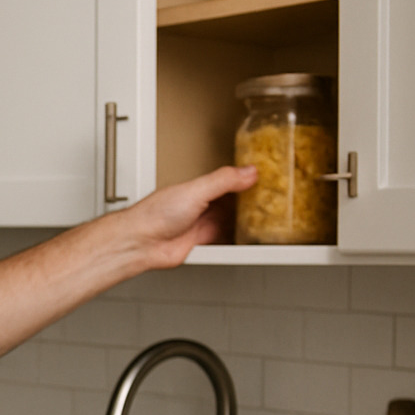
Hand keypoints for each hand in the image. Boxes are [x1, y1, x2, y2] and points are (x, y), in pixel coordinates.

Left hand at [120, 164, 257, 268]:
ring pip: (230, 218)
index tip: (265, 175)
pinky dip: (237, 236)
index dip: (244, 178)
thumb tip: (248, 171)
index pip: (227, 179)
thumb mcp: (195, 190)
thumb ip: (223, 181)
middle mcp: (199, 204)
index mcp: (197, 187)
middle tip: (273, 196)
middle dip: (248, 198)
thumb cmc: (154, 215)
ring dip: (245, 218)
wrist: (141, 243)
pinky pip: (225, 237)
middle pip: (231, 200)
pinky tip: (248, 234)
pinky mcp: (201, 242)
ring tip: (267, 213)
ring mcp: (200, 223)